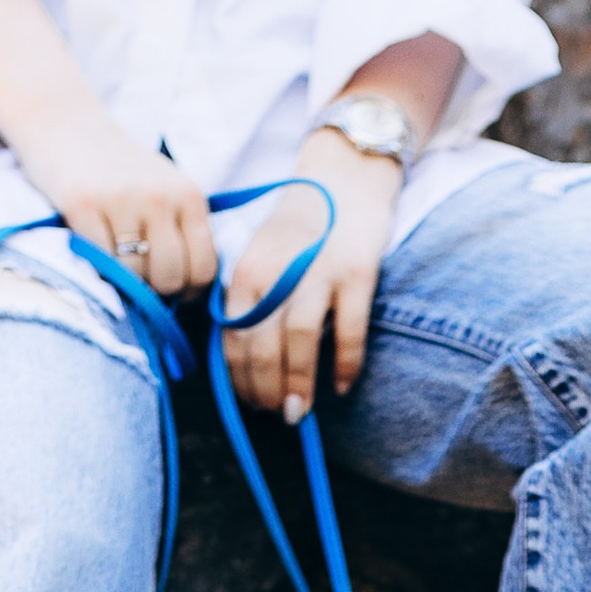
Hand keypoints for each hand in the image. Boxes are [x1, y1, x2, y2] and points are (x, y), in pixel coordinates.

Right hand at [0, 0, 218, 293]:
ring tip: (113, 266)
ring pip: (134, 275)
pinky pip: (98, 260)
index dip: (188, 292)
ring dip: (122, 283)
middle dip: (154, 292)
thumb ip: (181, 230)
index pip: (203, 268)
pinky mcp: (82, 203)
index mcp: (188, 195)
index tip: (170, 293)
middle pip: (170, 277)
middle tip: (137, 283)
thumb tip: (187, 297)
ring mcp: (121, 199)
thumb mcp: (164, 189)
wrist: (63, 121)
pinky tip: (92, 253)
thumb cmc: (117, 168)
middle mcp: (159, 196)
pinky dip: (95, 267)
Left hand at [222, 133, 401, 423]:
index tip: (252, 404)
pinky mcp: (356, 273)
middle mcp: (276, 271)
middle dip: (267, 389)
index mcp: (247, 271)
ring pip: (300, 340)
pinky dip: (345, 364)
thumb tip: (250, 367)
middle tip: (279, 416)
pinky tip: (342, 386)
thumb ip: (252, 304)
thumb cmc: (301, 230)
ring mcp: (318, 272)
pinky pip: (349, 330)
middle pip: (263, 344)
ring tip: (301, 413)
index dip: (240, 379)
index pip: (234, 337)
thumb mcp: (263, 259)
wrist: (346, 175)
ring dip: (299, 384)